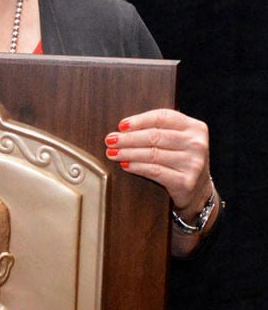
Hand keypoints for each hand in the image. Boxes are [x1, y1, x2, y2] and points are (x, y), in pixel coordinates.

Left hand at [104, 108, 216, 254]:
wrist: (198, 191)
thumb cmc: (180, 159)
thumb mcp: (176, 139)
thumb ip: (158, 128)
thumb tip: (123, 128)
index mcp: (195, 127)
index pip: (163, 117)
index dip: (139, 120)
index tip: (121, 125)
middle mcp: (196, 144)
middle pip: (155, 136)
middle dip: (128, 138)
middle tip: (110, 140)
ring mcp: (193, 163)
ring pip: (152, 154)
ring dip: (128, 152)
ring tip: (112, 153)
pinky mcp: (185, 181)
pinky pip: (154, 170)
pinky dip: (136, 166)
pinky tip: (125, 164)